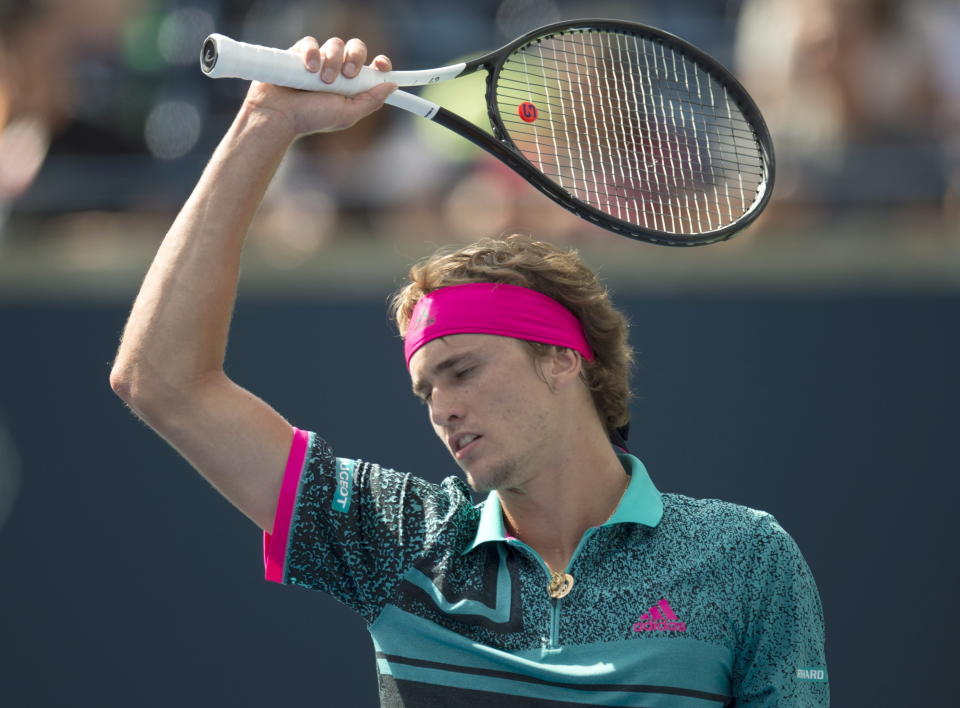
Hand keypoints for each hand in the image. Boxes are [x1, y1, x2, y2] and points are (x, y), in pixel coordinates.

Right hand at [242, 36, 395, 139]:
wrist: (279, 115)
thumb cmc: (311, 118)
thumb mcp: (347, 114)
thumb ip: (371, 101)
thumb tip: (392, 85)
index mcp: (352, 85)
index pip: (372, 67)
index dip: (380, 63)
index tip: (381, 65)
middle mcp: (338, 70)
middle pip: (357, 48)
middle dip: (356, 57)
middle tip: (348, 74)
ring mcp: (319, 60)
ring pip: (336, 43)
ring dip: (333, 60)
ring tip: (322, 79)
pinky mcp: (299, 52)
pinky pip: (312, 42)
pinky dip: (312, 53)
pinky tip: (309, 68)